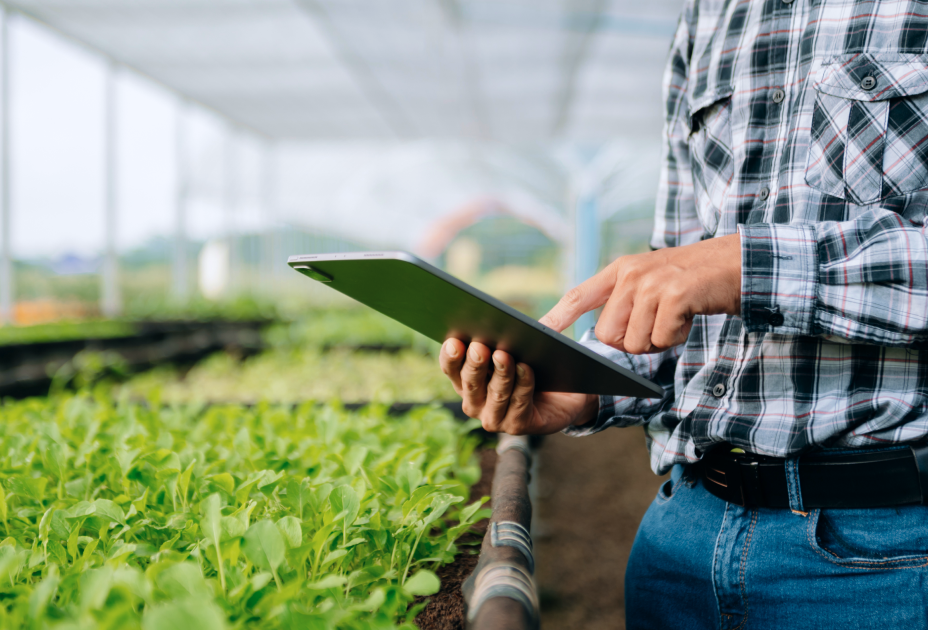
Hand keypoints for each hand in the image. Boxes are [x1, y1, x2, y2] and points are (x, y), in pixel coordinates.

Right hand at [439, 339, 597, 434]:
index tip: (454, 341)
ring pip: (495, 394)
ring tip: (504, 355)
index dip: (450, 355)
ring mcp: (494, 417)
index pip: (450, 368)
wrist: (565, 396)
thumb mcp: (520, 346)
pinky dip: (523, 384)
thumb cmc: (535, 366)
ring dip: (500, 374)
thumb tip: (512, 318)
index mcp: (466, 380)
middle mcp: (474, 402)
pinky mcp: (517, 426)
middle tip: (479, 347)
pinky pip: (519, 403)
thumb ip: (512, 334)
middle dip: (475, 364)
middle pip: (470, 382)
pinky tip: (526, 369)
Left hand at [541, 234, 740, 353]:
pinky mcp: (674, 295)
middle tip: (656, 324)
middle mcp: (631, 275)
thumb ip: (624, 301)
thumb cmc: (692, 282)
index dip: (557, 316)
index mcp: (620, 271)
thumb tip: (603, 337)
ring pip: (634, 342)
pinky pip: (661, 339)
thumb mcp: (651, 281)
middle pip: (608, 335)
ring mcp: (652, 284)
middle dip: (632, 342)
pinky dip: (676, 337)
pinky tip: (687, 318)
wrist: (736, 264)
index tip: (538, 332)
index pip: (578, 295)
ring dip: (657, 341)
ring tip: (674, 318)